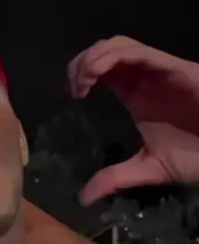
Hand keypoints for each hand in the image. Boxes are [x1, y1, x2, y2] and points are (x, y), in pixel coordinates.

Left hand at [67, 36, 198, 203]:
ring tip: (83, 81)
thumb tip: (84, 197)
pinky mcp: (174, 68)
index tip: (69, 92)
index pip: (101, 69)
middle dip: (82, 62)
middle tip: (73, 86)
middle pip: (104, 51)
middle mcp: (144, 78)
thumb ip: (117, 178)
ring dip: (95, 57)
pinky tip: (98, 75)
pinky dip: (113, 58)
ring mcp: (159, 70)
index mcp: (136, 94)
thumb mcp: (151, 168)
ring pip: (119, 45)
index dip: (80, 72)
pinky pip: (140, 52)